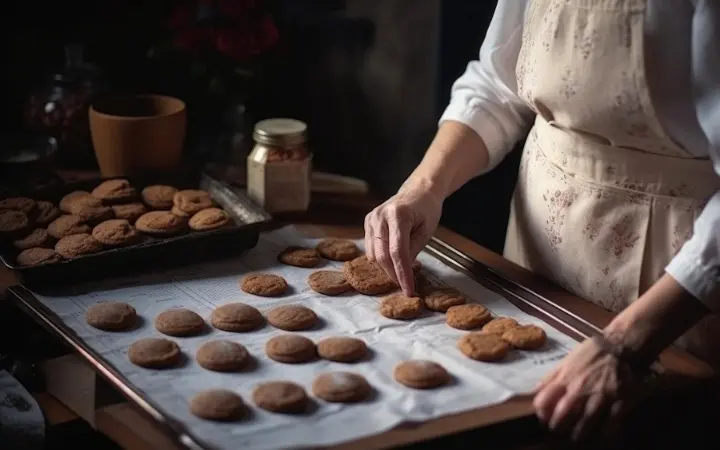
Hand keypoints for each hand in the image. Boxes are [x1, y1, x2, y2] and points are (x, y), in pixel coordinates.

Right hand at [364, 180, 442, 294]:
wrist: (418, 191)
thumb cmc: (426, 210)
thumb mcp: (426, 231)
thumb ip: (413, 251)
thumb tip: (403, 272)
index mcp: (398, 215)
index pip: (398, 252)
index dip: (403, 274)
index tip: (409, 290)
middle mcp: (380, 216)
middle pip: (382, 255)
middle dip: (393, 275)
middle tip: (406, 286)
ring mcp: (371, 219)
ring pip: (373, 255)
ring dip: (387, 268)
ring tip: (402, 272)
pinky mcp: (367, 222)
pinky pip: (370, 249)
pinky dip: (381, 259)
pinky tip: (393, 261)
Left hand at [533, 337, 639, 440]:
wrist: (622, 347)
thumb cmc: (592, 352)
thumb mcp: (568, 359)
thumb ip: (552, 376)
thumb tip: (536, 390)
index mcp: (565, 378)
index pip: (544, 400)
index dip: (541, 411)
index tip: (543, 416)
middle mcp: (580, 390)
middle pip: (561, 416)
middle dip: (557, 425)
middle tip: (558, 429)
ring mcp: (599, 398)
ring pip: (584, 424)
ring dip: (578, 432)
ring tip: (576, 435)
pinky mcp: (618, 403)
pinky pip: (609, 425)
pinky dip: (604, 432)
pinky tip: (601, 433)